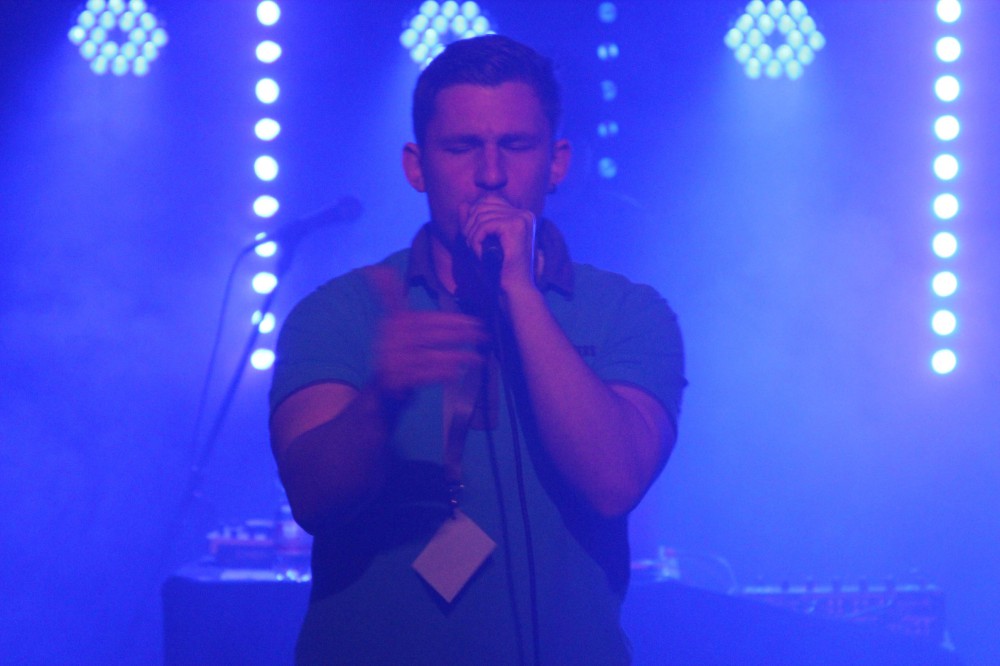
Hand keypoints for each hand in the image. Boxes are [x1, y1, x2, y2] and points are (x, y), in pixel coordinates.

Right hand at [365, 266, 486, 400]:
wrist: (383, 388)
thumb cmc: (396, 351)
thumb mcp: (393, 322)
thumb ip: (389, 295)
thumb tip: (379, 268)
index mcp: (394, 322)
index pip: (427, 318)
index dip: (451, 320)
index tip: (473, 321)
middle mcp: (392, 339)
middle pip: (432, 336)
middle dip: (460, 335)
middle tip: (482, 335)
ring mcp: (394, 360)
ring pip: (432, 356)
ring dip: (457, 356)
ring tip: (477, 357)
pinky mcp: (399, 379)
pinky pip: (426, 374)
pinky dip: (443, 373)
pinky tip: (457, 372)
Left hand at [460, 194, 536, 292]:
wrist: (515, 290)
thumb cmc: (499, 270)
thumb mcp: (483, 243)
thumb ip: (473, 223)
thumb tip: (462, 204)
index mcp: (522, 216)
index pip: (490, 200)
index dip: (474, 215)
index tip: (470, 236)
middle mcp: (525, 214)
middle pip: (484, 205)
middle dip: (470, 225)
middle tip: (469, 245)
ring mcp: (522, 218)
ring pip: (482, 216)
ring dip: (471, 235)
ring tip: (474, 251)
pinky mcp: (515, 226)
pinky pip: (484, 225)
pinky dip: (476, 240)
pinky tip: (479, 254)